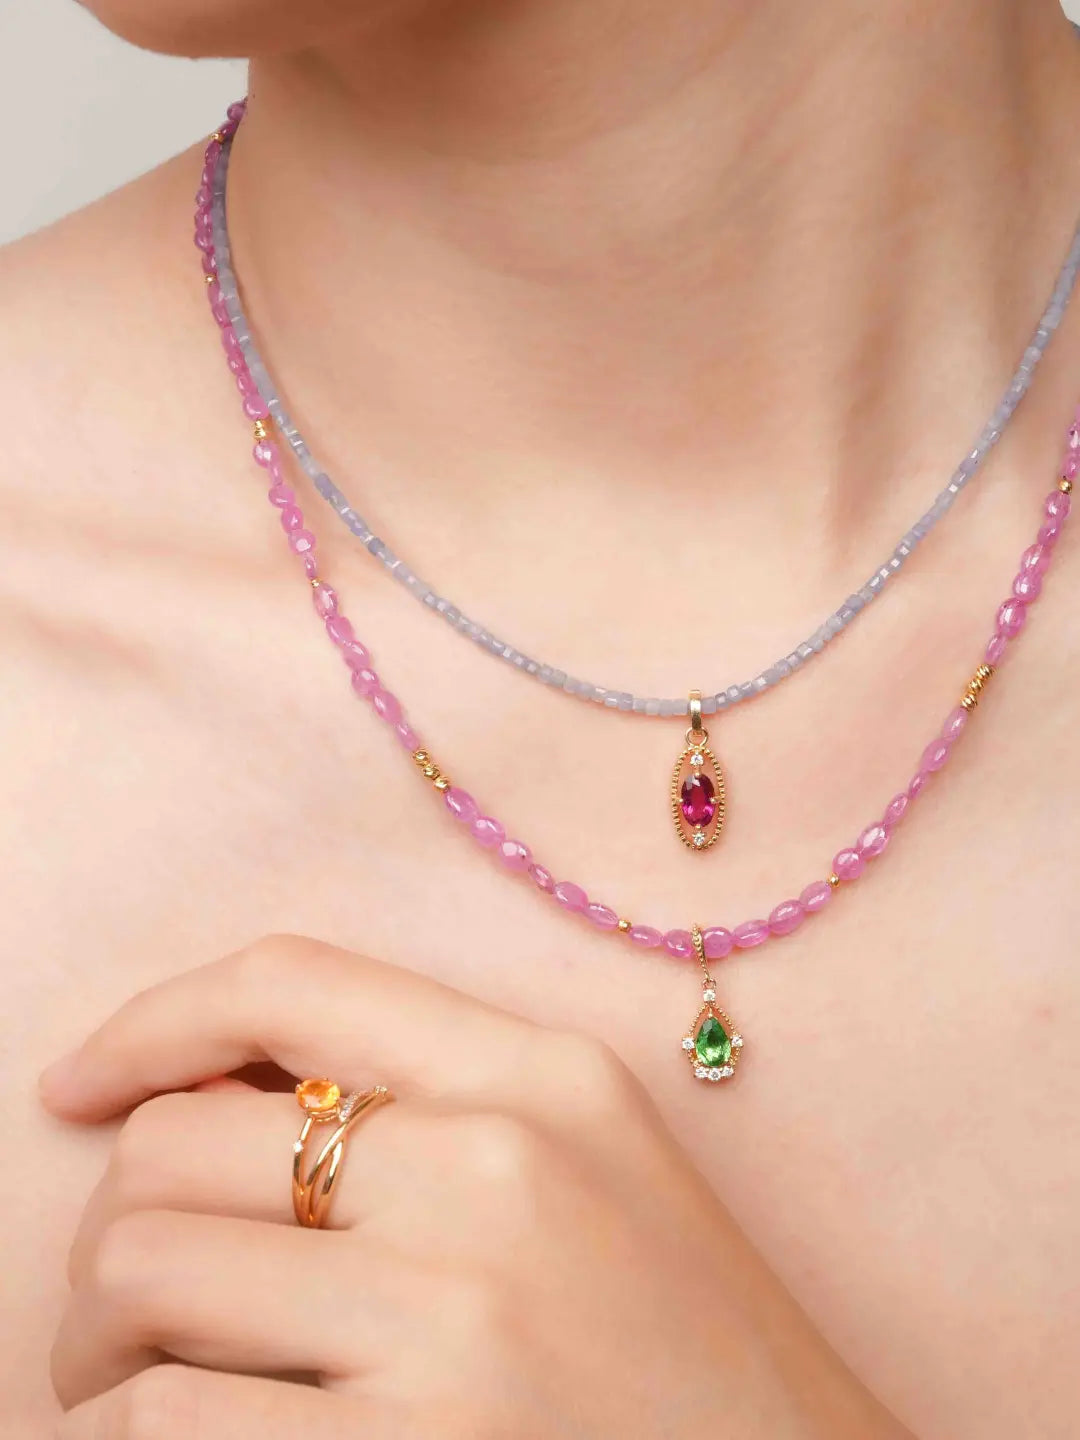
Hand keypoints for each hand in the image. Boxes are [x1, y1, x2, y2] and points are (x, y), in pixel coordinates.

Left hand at [43, 936, 908, 1438]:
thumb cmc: (686, 1348)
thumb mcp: (591, 1167)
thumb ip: (434, 1105)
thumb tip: (210, 1102)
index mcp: (546, 1076)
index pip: (290, 979)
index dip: (153, 1019)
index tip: (77, 1084)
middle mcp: (498, 1171)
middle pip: (179, 1145)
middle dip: (112, 1230)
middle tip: (125, 1314)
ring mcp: (458, 1322)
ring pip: (143, 1279)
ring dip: (101, 1348)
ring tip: (140, 1393)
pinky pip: (166, 1427)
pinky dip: (138, 1437)